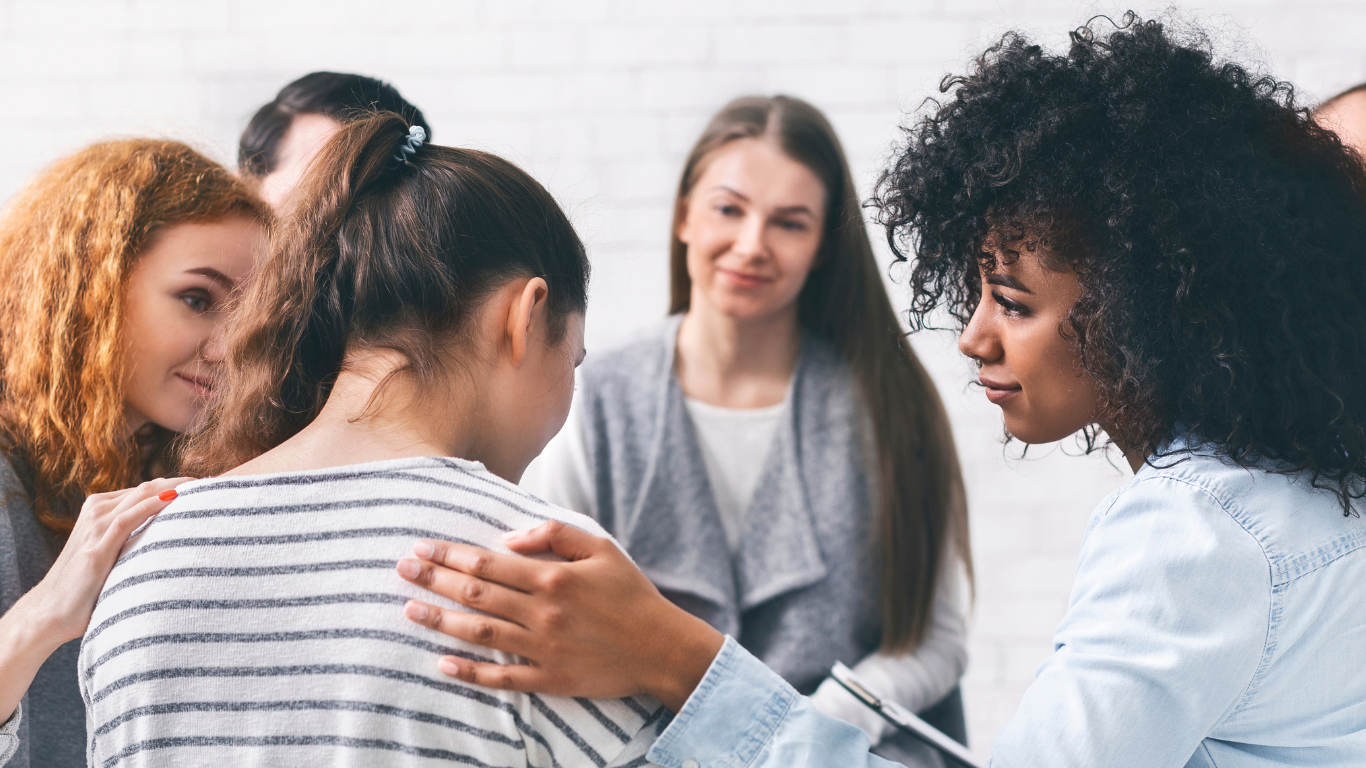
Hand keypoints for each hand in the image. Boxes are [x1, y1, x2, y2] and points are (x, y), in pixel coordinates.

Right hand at [1, 477, 190, 723]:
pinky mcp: (97, 546)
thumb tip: (173, 543)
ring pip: (141, 496)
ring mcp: (95, 526)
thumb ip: (135, 543)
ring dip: (174, 488)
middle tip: (214, 483)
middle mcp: (97, 511)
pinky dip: (154, 505)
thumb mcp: (113, 557)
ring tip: (205, 486)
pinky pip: (129, 517)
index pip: (146, 490)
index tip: (207, 486)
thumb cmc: (84, 589)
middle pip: (147, 487)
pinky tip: (176, 499)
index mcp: (101, 510)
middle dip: (182, 483)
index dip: (177, 486)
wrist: (48, 613)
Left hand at [396, 520, 724, 711]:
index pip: (488, 564)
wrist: (661, 647)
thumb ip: (554, 534)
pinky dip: (470, 672)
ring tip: (408, 611)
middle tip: (402, 570)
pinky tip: (442, 664)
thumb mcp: (601, 548)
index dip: (450, 555)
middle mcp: (542, 613)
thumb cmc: (631, 593)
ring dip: (440, 621)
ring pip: (480, 633)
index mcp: (552, 577)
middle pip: (475, 595)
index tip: (421, 547)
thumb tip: (509, 538)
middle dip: (434, 581)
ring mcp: (543, 648)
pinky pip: (502, 678)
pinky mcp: (550, 679)